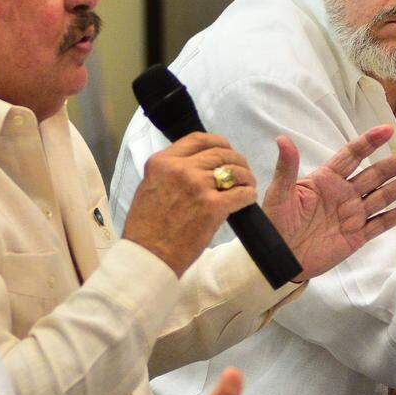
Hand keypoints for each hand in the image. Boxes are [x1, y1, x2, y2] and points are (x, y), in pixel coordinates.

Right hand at [123, 133, 258, 276]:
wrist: (149, 255)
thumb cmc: (146, 227)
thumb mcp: (149, 186)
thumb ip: (169, 171)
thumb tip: (193, 165)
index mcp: (162, 162)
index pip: (198, 139)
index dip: (218, 142)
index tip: (225, 149)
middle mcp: (180, 169)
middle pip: (220, 152)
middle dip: (236, 159)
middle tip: (241, 170)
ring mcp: (198, 186)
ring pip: (234, 171)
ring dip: (245, 176)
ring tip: (248, 184)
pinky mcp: (213, 207)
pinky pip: (241, 193)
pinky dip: (249, 194)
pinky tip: (248, 198)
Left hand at [263, 125, 395, 280]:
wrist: (277, 258)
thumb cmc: (275, 223)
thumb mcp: (279, 193)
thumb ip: (286, 168)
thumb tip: (283, 139)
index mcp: (325, 179)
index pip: (351, 156)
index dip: (368, 143)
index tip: (387, 129)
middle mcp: (343, 194)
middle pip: (375, 174)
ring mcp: (352, 215)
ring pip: (383, 196)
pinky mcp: (357, 236)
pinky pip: (381, 224)